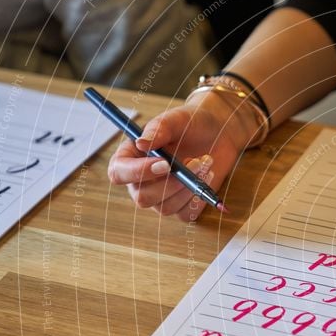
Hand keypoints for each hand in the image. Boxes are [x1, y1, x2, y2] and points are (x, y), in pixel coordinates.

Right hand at [108, 93, 254, 220]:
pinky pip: (185, 214)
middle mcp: (141, 181)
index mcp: (130, 158)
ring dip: (189, 188)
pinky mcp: (182, 206)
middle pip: (142, 197)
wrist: (217, 133)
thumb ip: (158, 130)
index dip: (138, 172)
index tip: (165, 163)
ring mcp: (161, 197)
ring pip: (165, 207)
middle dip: (171, 183)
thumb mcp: (175, 120)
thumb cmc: (191, 124)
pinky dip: (199, 198)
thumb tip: (141, 143)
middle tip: (195, 162)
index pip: (119, 174)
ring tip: (204, 163)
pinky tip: (207, 177)